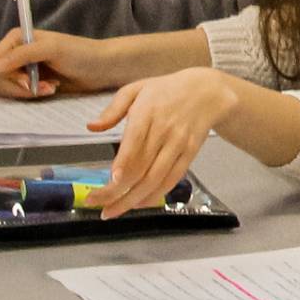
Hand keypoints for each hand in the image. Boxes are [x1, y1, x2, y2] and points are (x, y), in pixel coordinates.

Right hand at [0, 29, 126, 98]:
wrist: (104, 68)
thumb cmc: (81, 52)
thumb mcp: (50, 49)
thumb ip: (20, 55)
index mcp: (17, 39)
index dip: (6, 73)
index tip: (27, 80)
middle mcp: (17, 53)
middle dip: (21, 86)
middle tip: (45, 86)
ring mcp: (25, 70)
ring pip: (8, 89)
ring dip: (29, 92)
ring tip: (52, 88)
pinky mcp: (34, 84)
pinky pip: (21, 96)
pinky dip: (34, 96)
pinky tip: (52, 90)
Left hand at [84, 69, 237, 217]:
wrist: (207, 92)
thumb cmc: (167, 90)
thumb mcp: (136, 88)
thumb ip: (113, 109)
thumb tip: (91, 127)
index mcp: (147, 113)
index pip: (135, 143)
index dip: (123, 165)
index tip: (109, 181)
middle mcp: (164, 131)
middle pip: (141, 168)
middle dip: (118, 191)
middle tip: (97, 205)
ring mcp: (178, 145)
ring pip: (156, 179)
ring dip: (133, 199)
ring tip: (113, 211)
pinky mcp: (189, 155)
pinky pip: (172, 179)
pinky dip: (156, 195)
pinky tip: (139, 203)